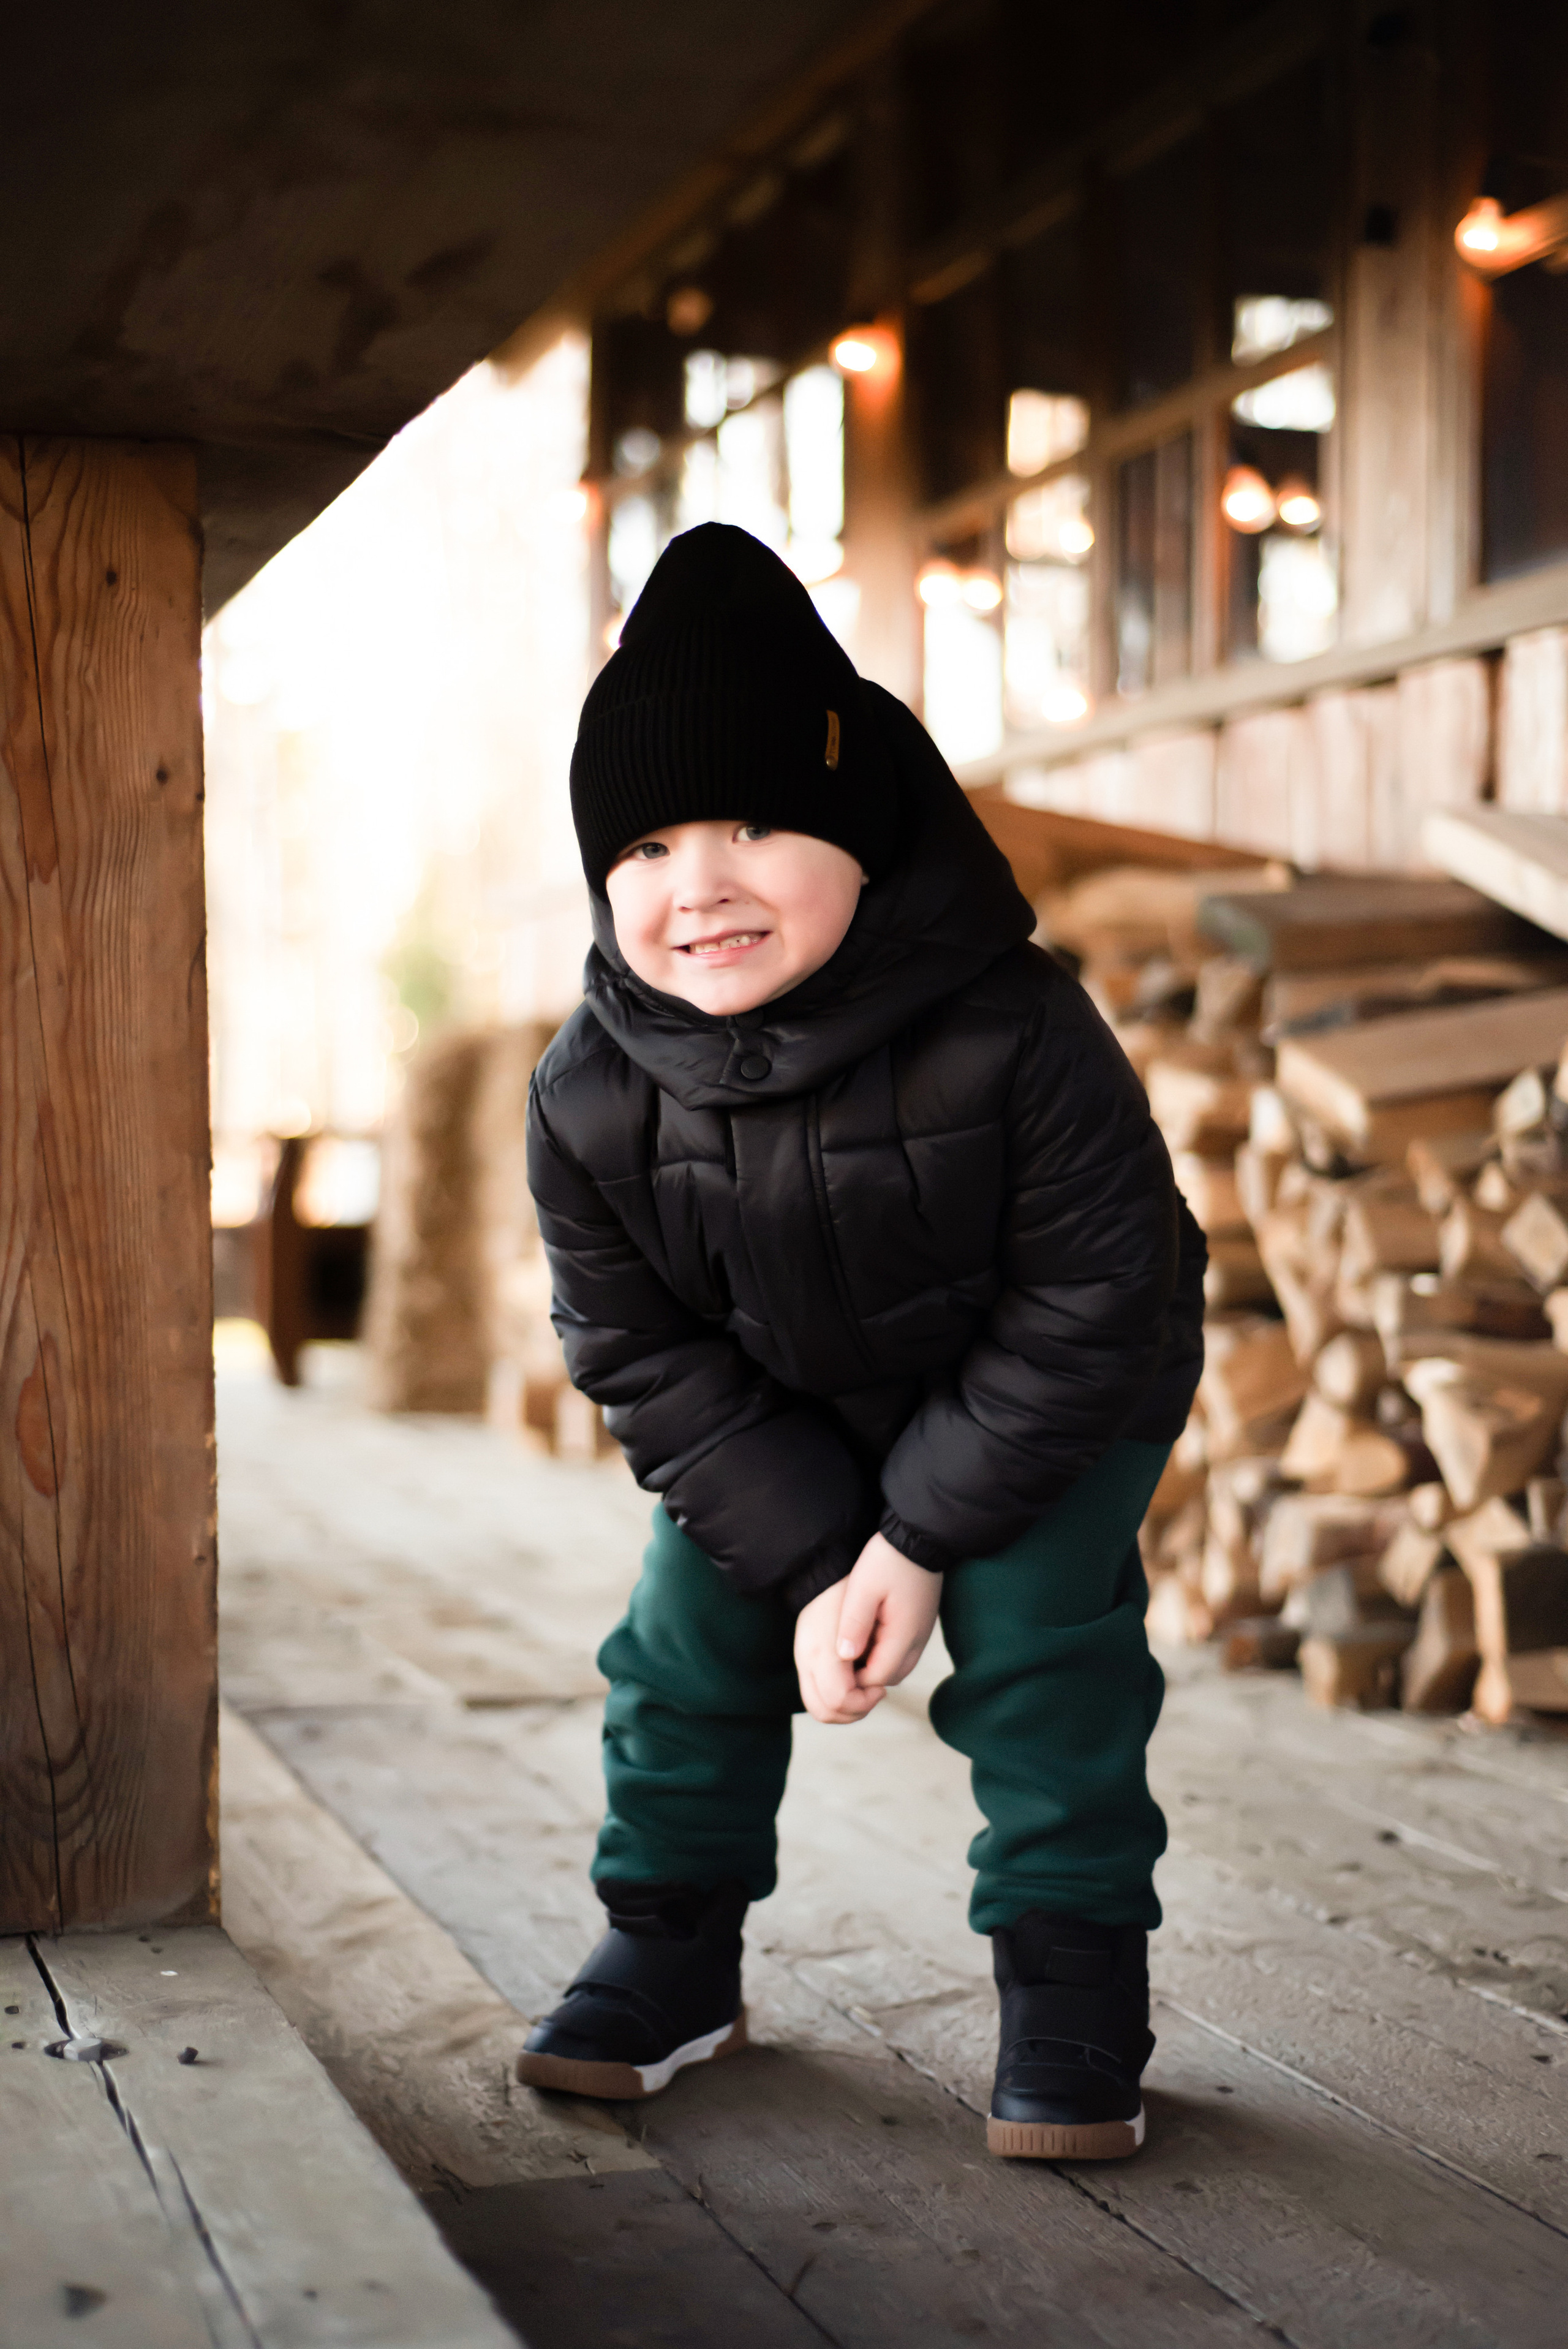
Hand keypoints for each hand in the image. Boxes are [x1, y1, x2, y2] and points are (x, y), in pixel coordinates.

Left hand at [793, 1533, 943, 1725]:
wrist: (919, 1536)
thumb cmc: (888, 1559)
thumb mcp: (863, 1588)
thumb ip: (854, 1624)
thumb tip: (844, 1657)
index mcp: (903, 1636)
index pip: (876, 1679)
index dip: (853, 1679)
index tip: (834, 1661)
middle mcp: (917, 1642)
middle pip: (887, 1679)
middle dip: (863, 1676)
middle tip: (839, 1654)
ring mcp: (921, 1635)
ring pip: (895, 1668)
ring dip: (873, 1664)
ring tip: (850, 1642)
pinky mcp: (919, 1626)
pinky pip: (900, 1652)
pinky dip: (882, 1651)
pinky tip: (866, 1632)